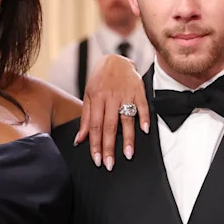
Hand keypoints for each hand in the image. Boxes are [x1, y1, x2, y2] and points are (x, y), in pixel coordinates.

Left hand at [75, 52, 148, 168]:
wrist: (115, 59)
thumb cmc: (100, 80)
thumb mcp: (88, 96)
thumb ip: (86, 118)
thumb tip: (79, 140)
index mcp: (96, 98)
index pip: (95, 126)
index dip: (95, 145)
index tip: (97, 160)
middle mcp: (110, 97)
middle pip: (109, 126)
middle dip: (109, 147)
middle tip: (110, 164)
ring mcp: (126, 94)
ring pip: (126, 118)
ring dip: (127, 138)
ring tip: (128, 154)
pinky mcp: (139, 90)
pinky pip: (143, 106)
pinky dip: (144, 118)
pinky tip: (144, 131)